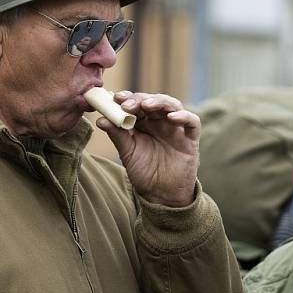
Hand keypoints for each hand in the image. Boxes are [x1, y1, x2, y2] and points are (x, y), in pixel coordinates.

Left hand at [96, 91, 199, 206]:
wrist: (160, 194)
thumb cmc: (143, 171)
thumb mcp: (127, 152)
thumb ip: (117, 135)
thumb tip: (100, 120)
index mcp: (143, 122)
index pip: (136, 103)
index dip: (127, 98)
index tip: (115, 98)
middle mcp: (160, 121)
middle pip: (153, 101)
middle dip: (140, 99)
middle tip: (127, 104)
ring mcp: (176, 128)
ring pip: (172, 105)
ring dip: (159, 102)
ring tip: (146, 105)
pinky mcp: (191, 138)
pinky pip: (193, 122)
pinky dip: (184, 116)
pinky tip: (172, 117)